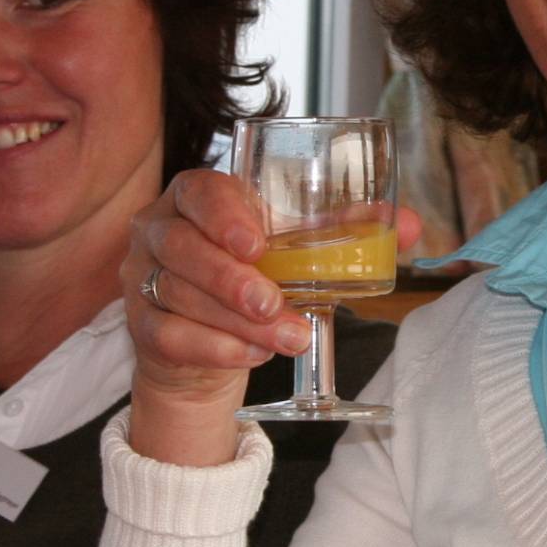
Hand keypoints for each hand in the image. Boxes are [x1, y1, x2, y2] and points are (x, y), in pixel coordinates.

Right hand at [121, 172, 417, 465]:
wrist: (215, 345)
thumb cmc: (258, 278)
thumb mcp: (297, 249)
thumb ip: (347, 232)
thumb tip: (406, 226)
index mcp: (195, 197)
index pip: (199, 191)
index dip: (224, 215)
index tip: (257, 244)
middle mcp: (159, 231)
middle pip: (182, 247)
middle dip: (231, 279)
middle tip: (274, 303)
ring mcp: (142, 279)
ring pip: (178, 296)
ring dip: (236, 322)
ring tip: (287, 337)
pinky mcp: (141, 327)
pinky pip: (168, 337)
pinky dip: (214, 348)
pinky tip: (252, 355)